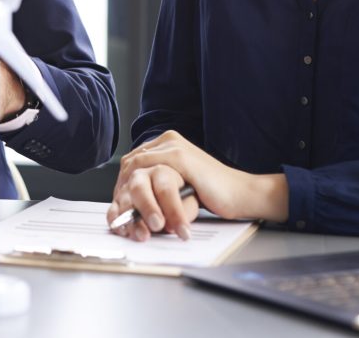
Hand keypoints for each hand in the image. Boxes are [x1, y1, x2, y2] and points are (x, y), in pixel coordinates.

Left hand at [106, 130, 286, 240]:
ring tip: (130, 217)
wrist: (240, 193)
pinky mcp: (180, 157)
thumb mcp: (178, 182)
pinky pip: (151, 175)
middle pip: (130, 165)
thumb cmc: (212, 192)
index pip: (132, 162)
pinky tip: (144, 212)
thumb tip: (131, 197)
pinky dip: (145, 196)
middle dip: (122, 192)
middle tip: (120, 215)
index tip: (118, 206)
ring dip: (130, 197)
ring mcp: (173, 146)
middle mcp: (166, 140)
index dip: (121, 185)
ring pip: (137, 170)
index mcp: (165, 143)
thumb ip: (158, 180)